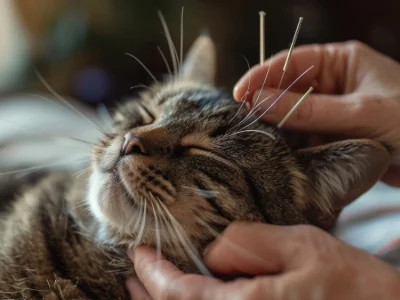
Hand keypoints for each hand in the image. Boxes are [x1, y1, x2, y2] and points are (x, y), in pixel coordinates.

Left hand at [126, 222, 399, 299]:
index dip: (153, 273)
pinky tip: (186, 299)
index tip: (138, 253)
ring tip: (145, 289)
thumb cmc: (350, 285)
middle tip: (133, 274)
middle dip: (148, 295)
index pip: (177, 294)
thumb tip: (211, 253)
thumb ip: (247, 244)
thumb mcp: (300, 246)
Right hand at [233, 41, 399, 185]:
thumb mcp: (361, 112)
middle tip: (245, 124)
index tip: (239, 95)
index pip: (291, 63)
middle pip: (287, 91)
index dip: (262, 77)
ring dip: (279, 131)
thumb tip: (259, 102)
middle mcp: (331, 84)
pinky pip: (303, 139)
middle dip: (267, 107)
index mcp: (339, 62)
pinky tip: (283, 158)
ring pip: (292, 118)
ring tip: (261, 145)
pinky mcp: (330, 137)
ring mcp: (330, 112)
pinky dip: (293, 149)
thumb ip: (308, 110)